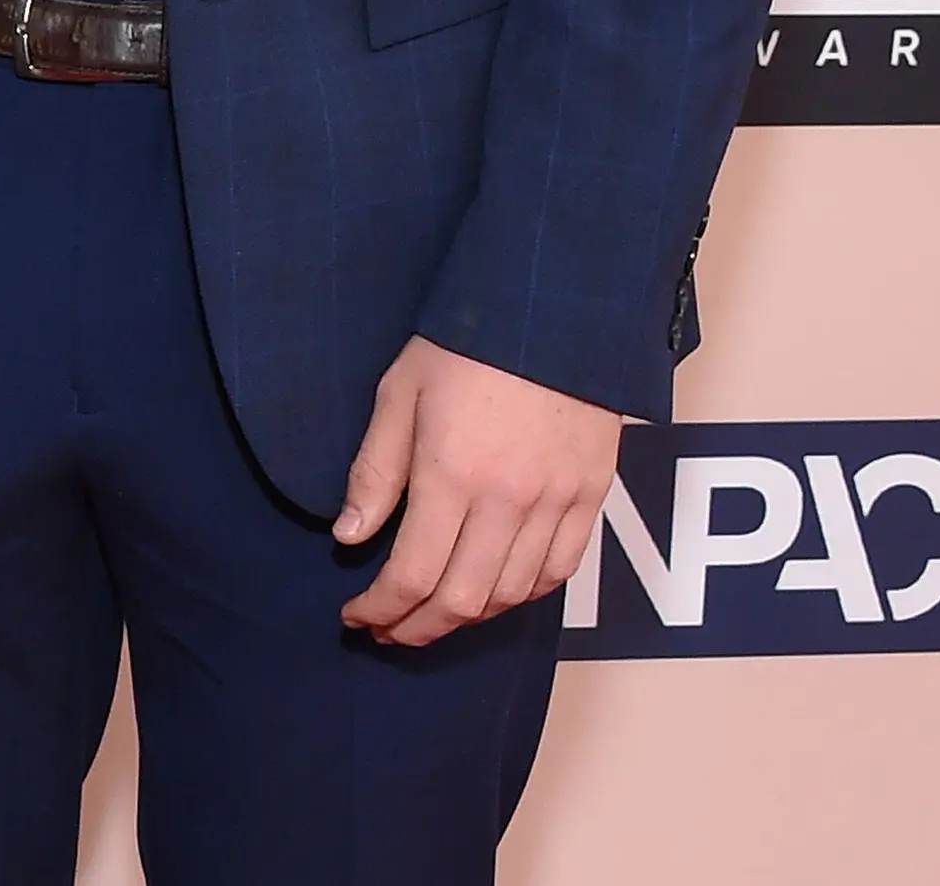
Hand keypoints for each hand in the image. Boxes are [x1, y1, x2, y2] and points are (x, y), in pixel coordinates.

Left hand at [336, 336, 622, 645]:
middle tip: (388, 630)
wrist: (550, 310)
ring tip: (433, 615)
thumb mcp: (398, 393)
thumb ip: (375, 472)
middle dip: (418, 627)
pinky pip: (559, 571)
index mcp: (452, 474)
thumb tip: (349, 536)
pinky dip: (523, 595)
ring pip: (512, 594)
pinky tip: (494, 593)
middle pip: (462, 599)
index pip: (413, 574)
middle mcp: (508, 500)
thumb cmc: (463, 342)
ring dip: (468, 617)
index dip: (381, 608)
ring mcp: (555, 503)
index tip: (356, 615)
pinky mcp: (590, 497)